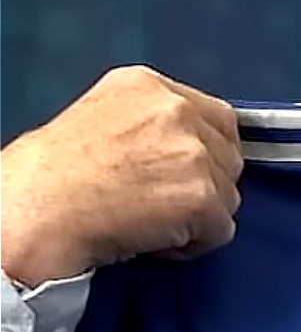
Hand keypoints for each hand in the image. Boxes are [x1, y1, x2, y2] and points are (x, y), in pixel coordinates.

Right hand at [1, 66, 242, 287]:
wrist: (40, 212)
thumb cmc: (53, 178)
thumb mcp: (101, 118)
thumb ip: (149, 124)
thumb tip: (182, 151)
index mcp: (148, 85)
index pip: (217, 117)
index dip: (206, 153)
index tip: (182, 176)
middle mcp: (176, 110)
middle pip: (229, 156)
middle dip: (204, 185)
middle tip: (160, 204)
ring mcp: (193, 152)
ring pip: (228, 195)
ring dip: (197, 217)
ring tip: (151, 222)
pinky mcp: (201, 196)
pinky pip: (220, 231)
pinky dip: (193, 245)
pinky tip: (155, 239)